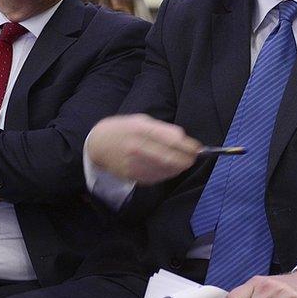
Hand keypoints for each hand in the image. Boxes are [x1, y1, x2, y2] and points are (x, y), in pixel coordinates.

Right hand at [85, 114, 201, 184]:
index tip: (198, 147)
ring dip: (179, 167)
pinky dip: (168, 173)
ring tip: (184, 162)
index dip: (189, 145)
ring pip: (166, 170)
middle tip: (194, 157)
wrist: (98, 144)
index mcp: (141, 129)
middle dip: (187, 159)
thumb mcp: (141, 120)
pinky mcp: (132, 175)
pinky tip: (170, 168)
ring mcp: (134, 163)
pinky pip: (157, 177)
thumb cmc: (123, 129)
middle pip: (171, 157)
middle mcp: (137, 147)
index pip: (172, 139)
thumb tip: (184, 139)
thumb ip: (163, 129)